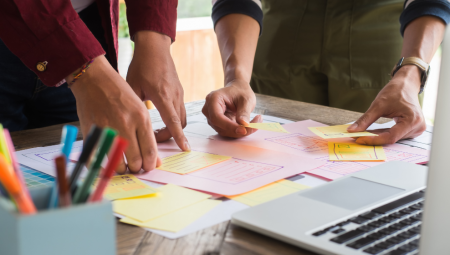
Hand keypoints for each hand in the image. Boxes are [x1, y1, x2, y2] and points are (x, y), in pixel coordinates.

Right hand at [68, 56, 160, 172]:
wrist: (94, 79)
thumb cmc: (119, 93)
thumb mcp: (139, 109)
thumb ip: (147, 134)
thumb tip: (154, 159)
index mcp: (141, 117)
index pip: (150, 151)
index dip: (150, 164)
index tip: (149, 167)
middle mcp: (125, 124)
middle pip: (135, 160)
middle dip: (137, 168)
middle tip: (136, 167)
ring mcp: (107, 129)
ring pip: (117, 163)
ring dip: (121, 169)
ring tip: (123, 166)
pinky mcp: (91, 131)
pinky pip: (97, 158)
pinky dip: (102, 166)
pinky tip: (106, 165)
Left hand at [127, 31, 189, 150]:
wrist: (155, 47)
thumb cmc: (141, 65)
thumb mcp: (132, 86)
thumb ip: (134, 106)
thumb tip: (129, 125)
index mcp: (162, 95)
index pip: (173, 121)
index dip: (179, 136)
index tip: (184, 148)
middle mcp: (174, 96)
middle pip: (180, 124)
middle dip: (170, 135)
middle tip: (154, 139)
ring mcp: (179, 93)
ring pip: (182, 118)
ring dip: (173, 127)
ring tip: (157, 130)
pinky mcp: (180, 91)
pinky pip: (180, 109)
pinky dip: (174, 118)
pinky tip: (161, 117)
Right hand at [202, 79, 260, 136]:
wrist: (237, 90)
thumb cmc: (240, 91)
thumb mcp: (246, 99)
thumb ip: (244, 112)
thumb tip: (244, 125)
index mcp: (213, 99)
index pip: (217, 117)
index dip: (229, 126)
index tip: (244, 130)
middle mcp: (208, 110)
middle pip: (220, 127)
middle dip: (238, 130)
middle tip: (255, 126)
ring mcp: (211, 118)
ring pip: (224, 131)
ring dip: (239, 131)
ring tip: (255, 122)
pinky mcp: (217, 124)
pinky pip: (227, 131)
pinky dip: (238, 131)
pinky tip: (248, 124)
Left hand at [347, 65, 425, 144]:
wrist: (406, 85)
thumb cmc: (396, 91)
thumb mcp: (378, 105)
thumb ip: (365, 120)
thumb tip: (352, 130)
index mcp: (412, 120)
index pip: (390, 137)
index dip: (374, 140)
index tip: (359, 139)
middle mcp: (417, 127)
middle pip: (392, 139)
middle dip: (374, 138)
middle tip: (357, 137)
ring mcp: (416, 129)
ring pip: (393, 139)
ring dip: (378, 137)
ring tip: (364, 134)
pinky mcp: (412, 130)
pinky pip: (396, 136)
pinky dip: (384, 134)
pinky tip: (374, 132)